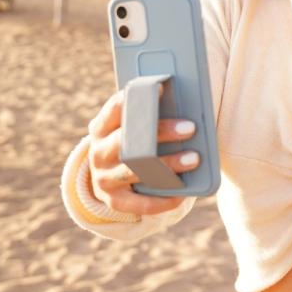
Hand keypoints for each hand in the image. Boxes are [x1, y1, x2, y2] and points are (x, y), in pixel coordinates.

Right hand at [86, 90, 199, 215]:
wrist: (108, 178)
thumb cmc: (131, 143)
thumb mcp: (130, 128)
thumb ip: (147, 116)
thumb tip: (184, 99)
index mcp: (101, 128)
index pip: (115, 109)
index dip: (136, 98)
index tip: (162, 88)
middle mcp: (98, 152)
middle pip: (131, 140)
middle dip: (161, 132)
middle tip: (190, 128)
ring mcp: (103, 178)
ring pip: (137, 170)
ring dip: (168, 164)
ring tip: (193, 158)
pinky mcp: (114, 201)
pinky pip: (140, 203)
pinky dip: (162, 200)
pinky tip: (182, 193)